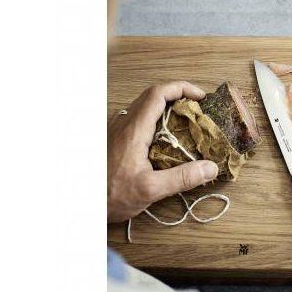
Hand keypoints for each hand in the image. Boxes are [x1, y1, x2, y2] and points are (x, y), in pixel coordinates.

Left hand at [108, 81, 218, 222]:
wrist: (81, 203)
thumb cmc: (110, 195)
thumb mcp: (150, 190)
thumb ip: (181, 178)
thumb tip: (210, 168)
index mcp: (133, 129)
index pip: (158, 93)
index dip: (182, 88)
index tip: (200, 98)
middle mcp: (123, 123)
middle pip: (153, 96)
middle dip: (178, 97)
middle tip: (197, 110)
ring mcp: (116, 129)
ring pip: (144, 107)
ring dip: (167, 108)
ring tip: (185, 123)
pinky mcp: (114, 139)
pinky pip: (137, 119)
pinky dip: (156, 120)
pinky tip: (164, 139)